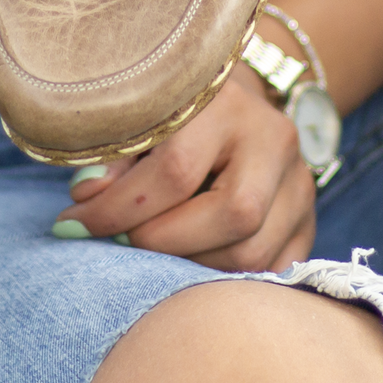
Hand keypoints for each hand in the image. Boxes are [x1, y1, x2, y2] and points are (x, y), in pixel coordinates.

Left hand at [56, 64, 315, 271]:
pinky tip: (186, 267)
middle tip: (119, 244)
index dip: (118, 209)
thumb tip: (86, 202)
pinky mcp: (309, 222)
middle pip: (231, 215)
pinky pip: (271, 272)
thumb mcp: (138, 118)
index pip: (176, 170)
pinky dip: (222, 281)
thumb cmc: (169, 112)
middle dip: (162, 243)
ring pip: (253, 252)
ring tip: (149, 255)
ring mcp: (300, 183)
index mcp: (227, 103)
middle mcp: (274, 139)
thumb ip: (112, 157)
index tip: (74, 224)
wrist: (232, 102)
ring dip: (191, 267)